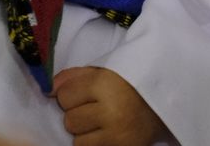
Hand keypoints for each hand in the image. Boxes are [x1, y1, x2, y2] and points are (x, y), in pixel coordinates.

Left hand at [53, 66, 167, 145]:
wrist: (162, 102)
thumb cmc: (127, 83)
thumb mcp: (101, 71)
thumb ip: (72, 77)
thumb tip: (47, 90)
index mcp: (105, 85)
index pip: (64, 96)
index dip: (70, 95)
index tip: (84, 93)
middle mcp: (111, 112)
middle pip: (70, 121)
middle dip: (77, 114)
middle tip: (94, 108)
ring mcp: (118, 135)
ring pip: (78, 142)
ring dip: (85, 133)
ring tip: (101, 123)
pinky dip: (94, 143)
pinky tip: (105, 134)